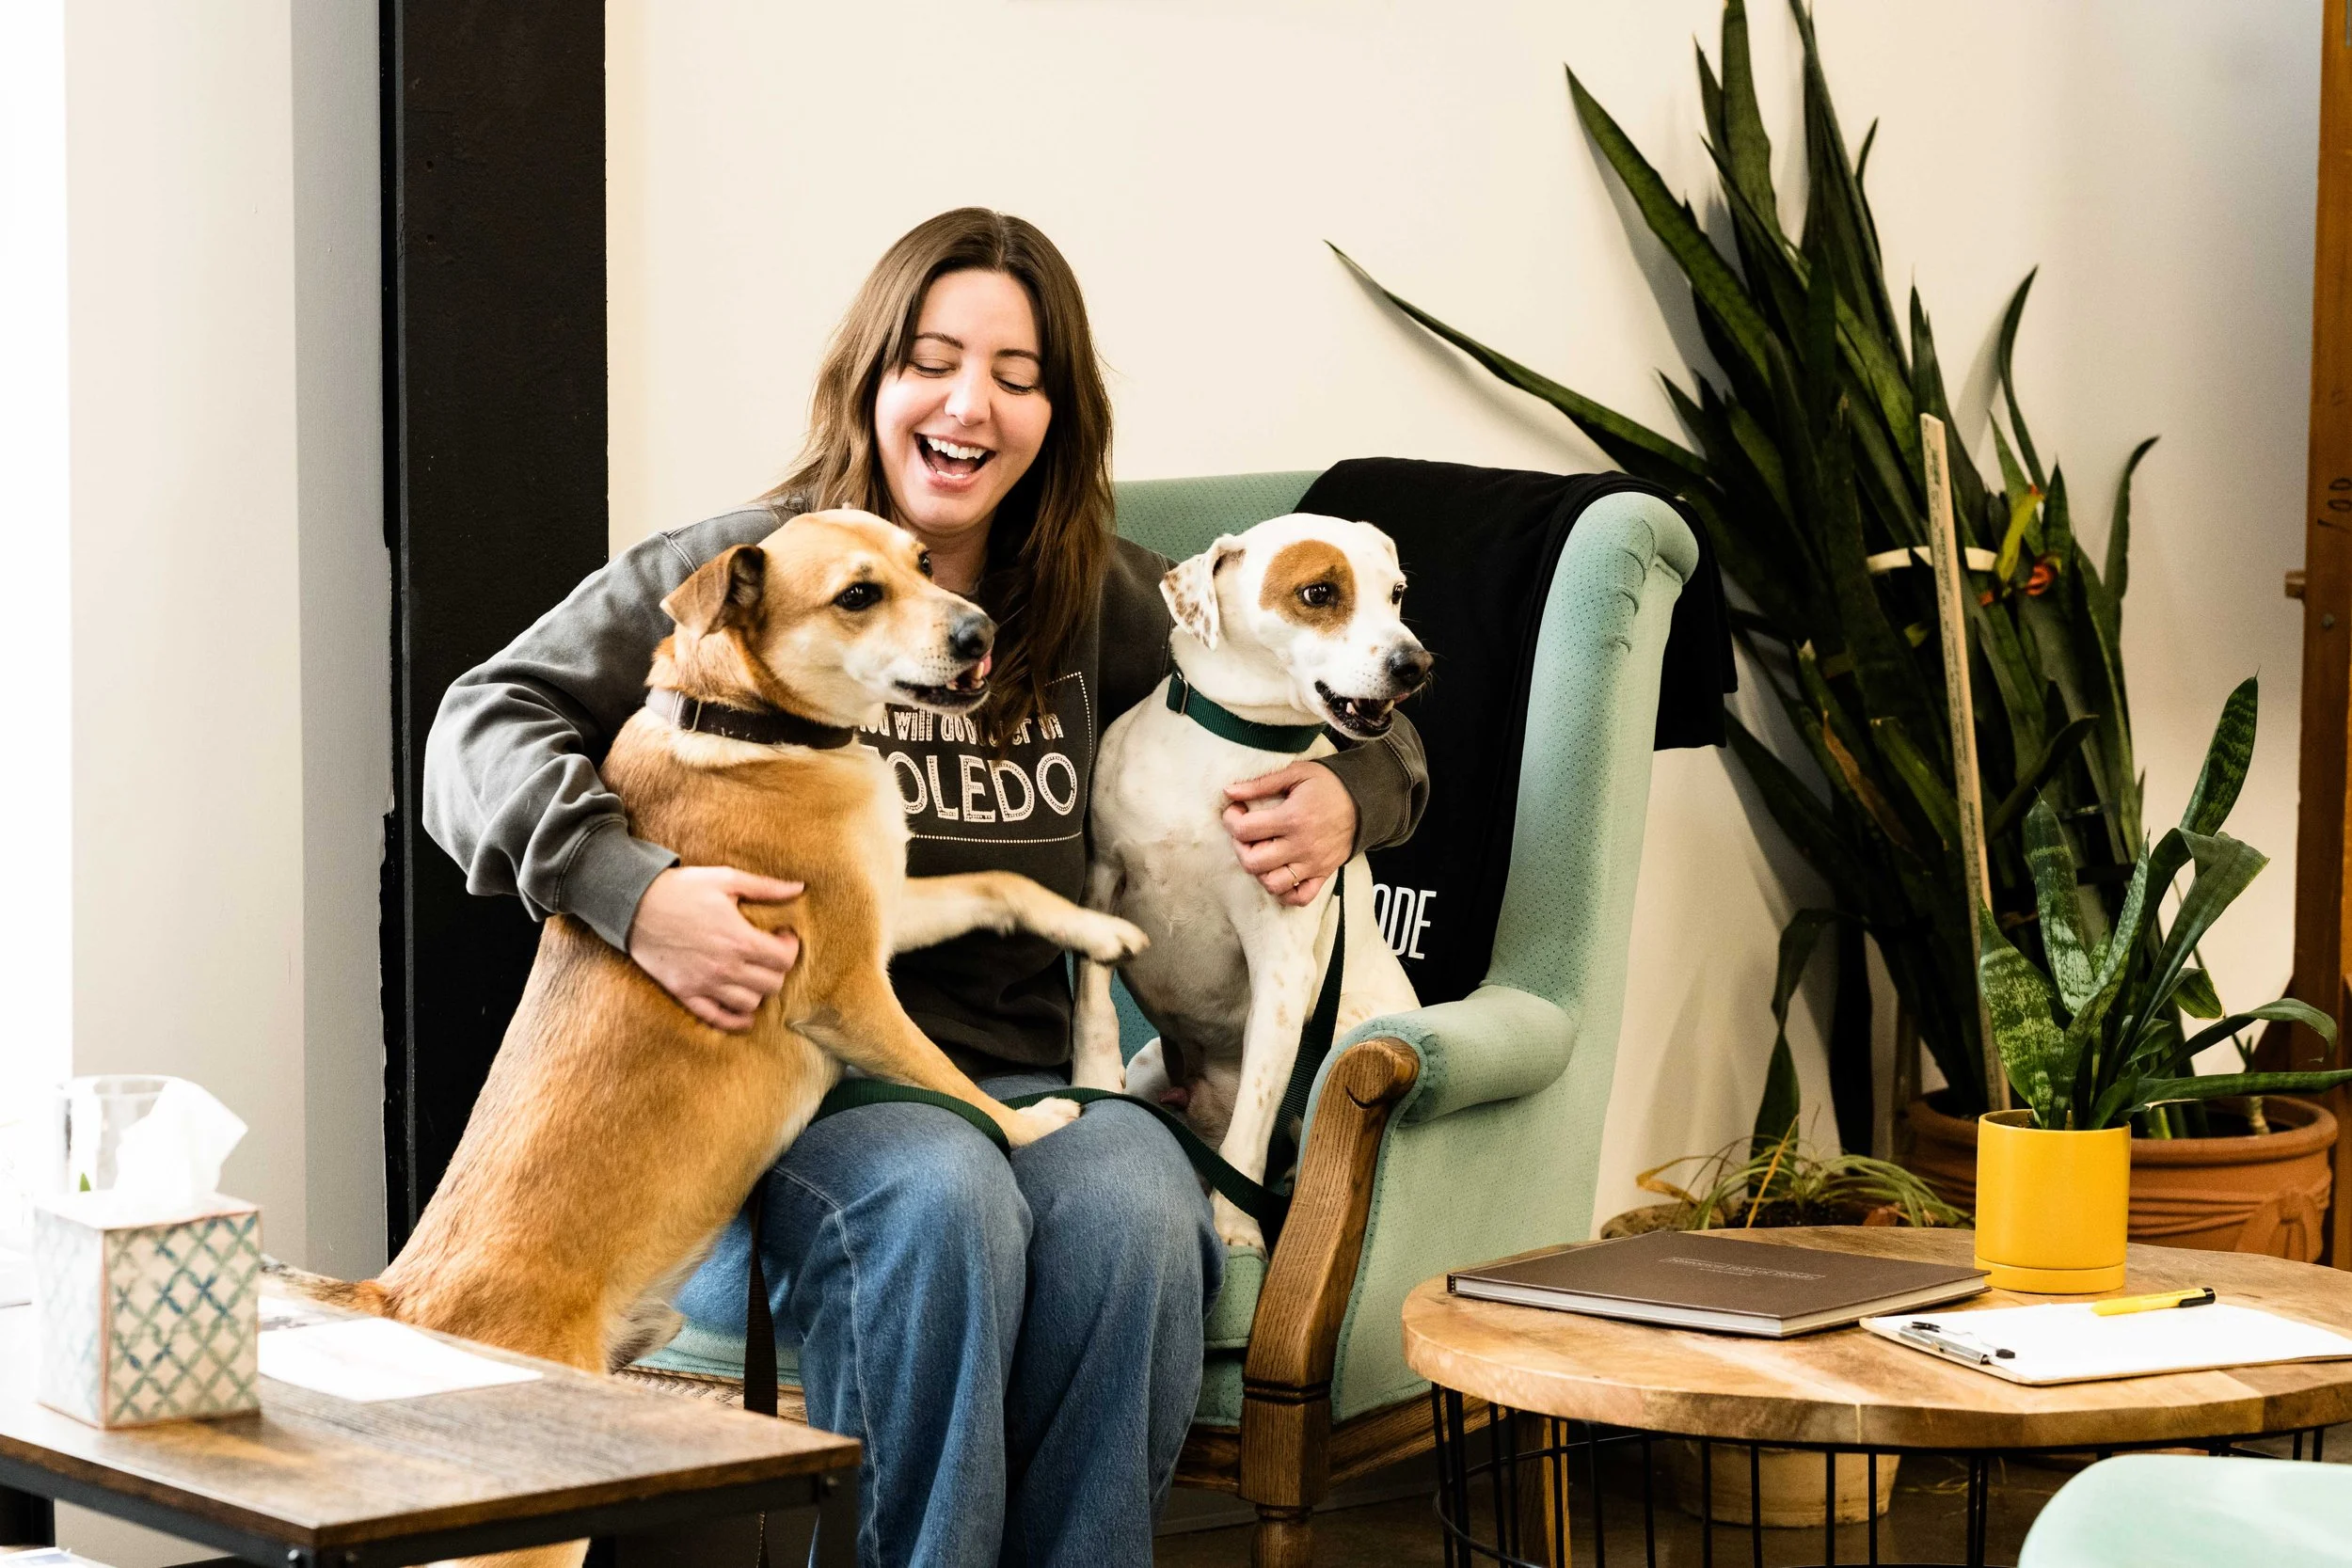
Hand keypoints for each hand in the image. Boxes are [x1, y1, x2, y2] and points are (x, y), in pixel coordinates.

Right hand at [627, 866, 803, 1030]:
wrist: (634, 904)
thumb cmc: (682, 888)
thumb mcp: (727, 879)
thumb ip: (766, 887)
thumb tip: (799, 887)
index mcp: (739, 939)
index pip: (785, 960)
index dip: (790, 948)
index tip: (782, 936)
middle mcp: (726, 967)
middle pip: (772, 984)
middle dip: (777, 969)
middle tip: (769, 954)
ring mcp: (705, 984)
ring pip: (750, 1004)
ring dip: (758, 990)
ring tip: (753, 973)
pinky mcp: (686, 993)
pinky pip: (718, 1019)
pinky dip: (736, 1020)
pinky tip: (744, 1012)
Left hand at [1222, 761, 1356, 907]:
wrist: (1366, 800)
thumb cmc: (1329, 784)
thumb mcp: (1296, 773)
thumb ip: (1261, 784)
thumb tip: (1229, 792)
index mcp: (1292, 818)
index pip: (1244, 830)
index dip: (1231, 820)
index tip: (1237, 810)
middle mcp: (1301, 846)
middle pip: (1253, 862)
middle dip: (1241, 847)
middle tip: (1247, 833)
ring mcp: (1312, 864)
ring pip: (1272, 884)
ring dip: (1260, 871)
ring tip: (1262, 852)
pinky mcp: (1323, 874)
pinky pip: (1300, 897)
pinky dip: (1285, 892)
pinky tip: (1279, 872)